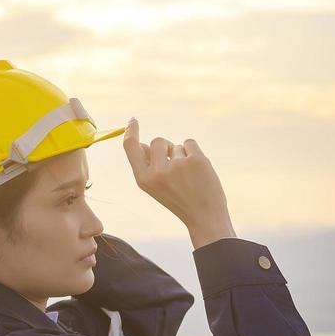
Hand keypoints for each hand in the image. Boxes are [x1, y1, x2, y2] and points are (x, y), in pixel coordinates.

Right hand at [122, 118, 234, 246]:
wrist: (204, 215)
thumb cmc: (178, 199)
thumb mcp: (155, 186)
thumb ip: (147, 165)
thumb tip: (141, 144)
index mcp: (143, 179)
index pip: (131, 147)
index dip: (131, 132)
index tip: (133, 120)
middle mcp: (158, 171)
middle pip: (157, 141)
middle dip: (166, 148)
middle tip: (175, 168)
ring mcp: (177, 165)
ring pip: (176, 145)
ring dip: (182, 155)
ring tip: (188, 176)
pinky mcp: (195, 159)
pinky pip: (189, 143)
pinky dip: (194, 152)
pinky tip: (197, 169)